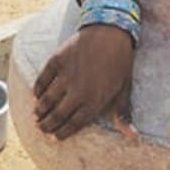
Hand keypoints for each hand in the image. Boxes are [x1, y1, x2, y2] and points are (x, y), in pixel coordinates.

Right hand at [33, 23, 136, 140]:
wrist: (109, 30)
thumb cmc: (119, 61)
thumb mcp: (124, 88)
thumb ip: (122, 113)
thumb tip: (133, 137)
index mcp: (95, 101)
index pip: (73, 124)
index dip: (62, 133)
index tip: (55, 138)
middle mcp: (78, 91)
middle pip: (57, 115)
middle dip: (47, 126)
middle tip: (42, 129)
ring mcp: (66, 76)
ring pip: (47, 100)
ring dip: (40, 111)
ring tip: (36, 117)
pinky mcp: (57, 61)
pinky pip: (42, 80)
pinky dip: (37, 90)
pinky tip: (36, 96)